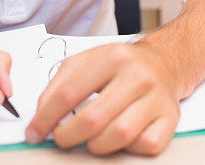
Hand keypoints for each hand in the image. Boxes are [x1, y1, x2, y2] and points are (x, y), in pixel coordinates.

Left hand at [26, 42, 179, 155]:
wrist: (164, 62)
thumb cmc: (121, 66)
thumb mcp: (86, 62)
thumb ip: (58, 85)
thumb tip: (39, 118)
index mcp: (113, 57)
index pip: (68, 94)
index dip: (45, 118)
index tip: (34, 132)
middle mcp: (138, 76)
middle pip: (93, 119)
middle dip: (68, 136)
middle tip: (61, 138)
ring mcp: (157, 98)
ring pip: (119, 135)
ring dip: (96, 145)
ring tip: (90, 139)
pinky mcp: (170, 118)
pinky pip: (146, 145)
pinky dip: (129, 148)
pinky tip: (120, 138)